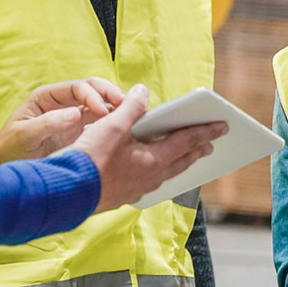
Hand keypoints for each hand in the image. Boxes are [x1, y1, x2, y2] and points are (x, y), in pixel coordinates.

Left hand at [0, 77, 124, 163]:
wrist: (4, 168)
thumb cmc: (9, 149)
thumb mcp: (23, 136)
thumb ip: (48, 123)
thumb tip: (75, 114)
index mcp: (49, 97)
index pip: (78, 87)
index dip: (93, 95)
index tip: (103, 110)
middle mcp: (65, 102)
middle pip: (94, 89)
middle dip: (110, 93)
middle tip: (125, 104)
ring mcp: (75, 115)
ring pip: (102, 102)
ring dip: (116, 106)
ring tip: (130, 114)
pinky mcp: (82, 130)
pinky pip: (103, 120)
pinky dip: (114, 121)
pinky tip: (124, 127)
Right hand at [71, 84, 228, 212]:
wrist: (64, 193)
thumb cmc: (90, 159)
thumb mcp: (113, 125)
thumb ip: (132, 106)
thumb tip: (143, 91)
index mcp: (154, 160)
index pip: (188, 142)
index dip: (206, 131)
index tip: (223, 126)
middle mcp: (151, 177)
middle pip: (182, 161)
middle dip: (197, 150)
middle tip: (210, 144)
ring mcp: (138, 189)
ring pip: (167, 173)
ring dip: (180, 162)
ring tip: (187, 156)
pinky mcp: (123, 196)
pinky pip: (151, 182)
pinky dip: (160, 171)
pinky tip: (153, 170)